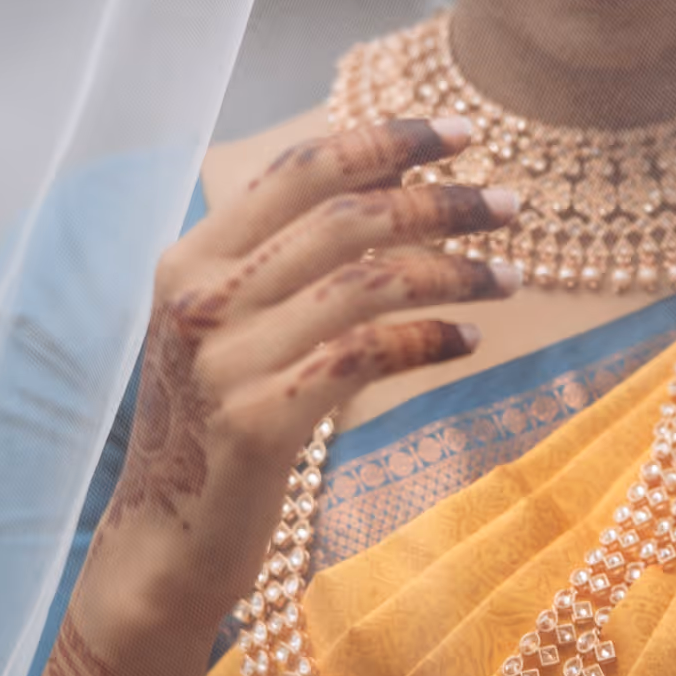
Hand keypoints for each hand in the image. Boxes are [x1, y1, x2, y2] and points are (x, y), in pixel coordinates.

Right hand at [84, 116, 518, 637]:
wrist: (164, 544)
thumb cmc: (217, 430)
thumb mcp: (230, 331)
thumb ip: (283, 263)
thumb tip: (395, 190)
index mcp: (192, 258)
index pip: (300, 168)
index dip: (385, 140)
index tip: (461, 130)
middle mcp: (201, 297)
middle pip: (345, 216)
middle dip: (440, 201)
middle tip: (510, 205)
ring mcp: (225, 359)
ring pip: (366, 281)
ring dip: (453, 271)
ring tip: (511, 278)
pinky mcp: (257, 420)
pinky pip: (366, 355)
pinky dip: (429, 338)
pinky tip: (469, 340)